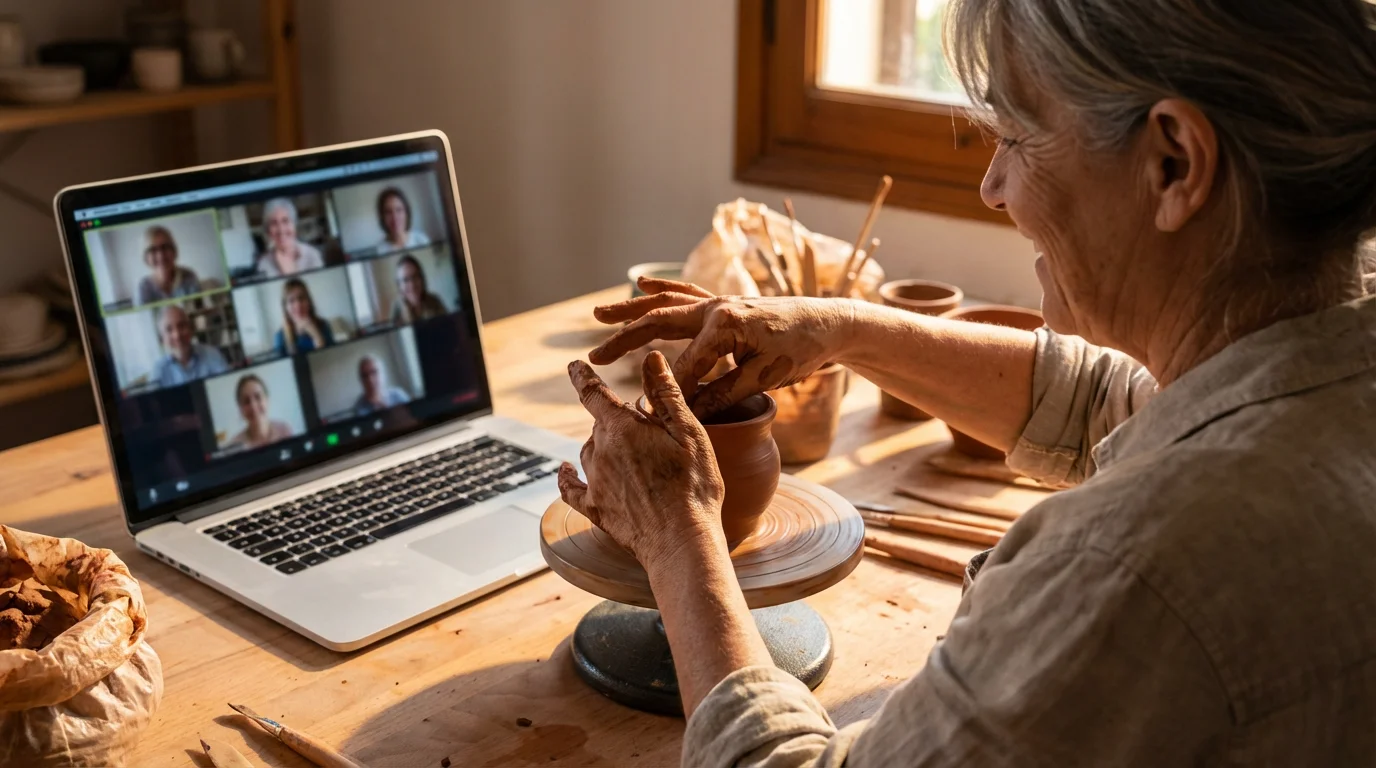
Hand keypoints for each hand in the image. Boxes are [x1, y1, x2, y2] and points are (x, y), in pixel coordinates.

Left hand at [558, 352, 725, 567]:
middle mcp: (601, 452)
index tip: (573, 364)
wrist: (682, 541)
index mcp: (622, 429)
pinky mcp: (596, 510)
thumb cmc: (694, 486)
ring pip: (589, 452)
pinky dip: (567, 477)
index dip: (581, 376)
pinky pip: (571, 489)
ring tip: (628, 452)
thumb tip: (651, 357)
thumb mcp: (689, 433)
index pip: (593, 393)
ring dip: (602, 446)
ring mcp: (596, 482)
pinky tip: (565, 470)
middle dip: (616, 421)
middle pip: (600, 425)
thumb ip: (667, 394)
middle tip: (646, 430)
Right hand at [589, 277, 856, 417]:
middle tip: (594, 357)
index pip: (684, 366)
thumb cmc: (802, 350)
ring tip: (600, 315)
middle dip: (624, 340)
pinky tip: (643, 286)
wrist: (831, 323)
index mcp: (724, 324)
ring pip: (666, 304)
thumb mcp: (764, 379)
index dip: (667, 393)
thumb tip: (685, 410)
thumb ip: (722, 393)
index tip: (647, 416)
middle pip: (658, 323)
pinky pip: (687, 294)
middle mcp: (716, 307)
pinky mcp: (725, 304)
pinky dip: (663, 289)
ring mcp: (719, 302)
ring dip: (632, 310)